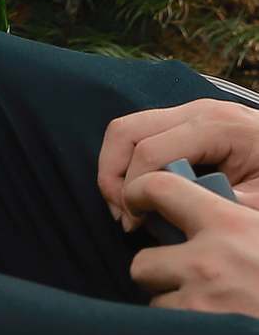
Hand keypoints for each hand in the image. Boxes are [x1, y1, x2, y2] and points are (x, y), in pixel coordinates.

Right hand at [98, 97, 258, 232]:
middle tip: (125, 215)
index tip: (139, 224)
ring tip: (128, 207)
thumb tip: (167, 212)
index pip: (150, 151)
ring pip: (125, 130)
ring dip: (116, 170)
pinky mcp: (185, 120)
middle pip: (126, 131)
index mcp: (220, 126)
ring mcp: (189, 111)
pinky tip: (142, 195)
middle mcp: (198, 110)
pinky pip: (139, 134)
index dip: (134, 190)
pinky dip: (129, 164)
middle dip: (113, 176)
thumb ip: (216, 203)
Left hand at [126, 166, 258, 315]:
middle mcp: (207, 260)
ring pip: (155, 301)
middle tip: (189, 280)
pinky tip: (213, 329)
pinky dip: (185, 330)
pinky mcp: (198, 333)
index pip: (161, 188)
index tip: (139, 202)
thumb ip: (235, 224)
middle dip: (161, 273)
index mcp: (231, 223)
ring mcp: (199, 301)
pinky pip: (169, 329)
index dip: (142, 193)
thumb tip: (194, 210)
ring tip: (212, 307)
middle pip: (143, 261)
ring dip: (175, 305)